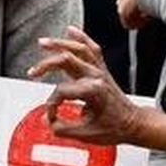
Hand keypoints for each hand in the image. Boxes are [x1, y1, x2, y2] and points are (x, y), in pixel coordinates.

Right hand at [29, 28, 145, 146]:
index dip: (52, 104)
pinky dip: (81, 37)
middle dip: (46, 65)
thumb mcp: (85, 135)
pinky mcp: (102, 69)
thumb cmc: (114, 128)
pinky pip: (92, 48)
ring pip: (78, 49)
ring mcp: (100, 71)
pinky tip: (71, 30)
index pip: (61, 91)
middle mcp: (96, 77)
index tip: (51, 115)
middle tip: (33, 72)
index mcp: (92, 91)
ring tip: (43, 43)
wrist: (133, 123)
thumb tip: (48, 121)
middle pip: (66, 60)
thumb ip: (62, 128)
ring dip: (59, 43)